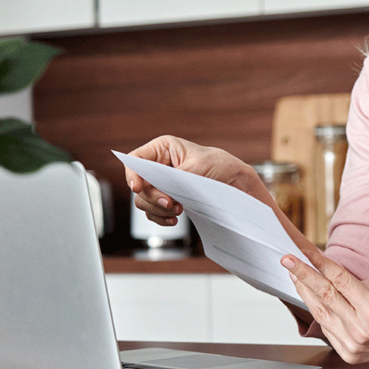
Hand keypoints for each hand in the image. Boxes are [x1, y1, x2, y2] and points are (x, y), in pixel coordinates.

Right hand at [125, 135, 266, 225]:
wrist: (235, 182)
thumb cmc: (220, 165)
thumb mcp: (198, 166)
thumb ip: (175, 177)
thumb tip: (159, 190)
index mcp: (163, 149)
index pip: (136, 159)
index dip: (132, 174)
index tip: (138, 188)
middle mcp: (158, 166)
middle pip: (139, 185)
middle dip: (153, 197)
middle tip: (171, 203)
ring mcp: (161, 184)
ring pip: (143, 201)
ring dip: (158, 209)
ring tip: (178, 210)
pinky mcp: (167, 199)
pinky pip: (153, 212)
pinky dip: (161, 218)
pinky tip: (173, 220)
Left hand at [281, 249, 368, 365]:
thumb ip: (353, 282)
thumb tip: (325, 274)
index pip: (339, 280)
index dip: (319, 264)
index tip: (304, 252)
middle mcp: (361, 327)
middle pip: (324, 295)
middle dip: (302, 275)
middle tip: (287, 260)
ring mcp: (353, 343)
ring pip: (320, 312)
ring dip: (305, 292)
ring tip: (294, 276)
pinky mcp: (348, 353)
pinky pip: (327, 328)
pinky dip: (318, 311)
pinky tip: (311, 298)